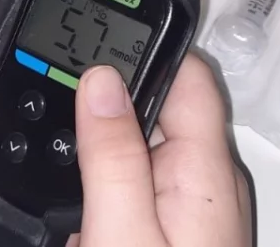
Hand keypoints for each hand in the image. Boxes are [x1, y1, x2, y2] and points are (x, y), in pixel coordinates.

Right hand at [69, 55, 252, 246]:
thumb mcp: (122, 232)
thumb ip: (112, 157)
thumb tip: (101, 81)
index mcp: (205, 169)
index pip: (188, 76)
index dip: (141, 52)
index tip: (90, 50)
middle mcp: (210, 180)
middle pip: (162, 110)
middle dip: (110, 114)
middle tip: (69, 139)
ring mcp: (197, 204)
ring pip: (148, 148)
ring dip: (108, 157)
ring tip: (79, 200)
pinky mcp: (182, 225)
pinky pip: (145, 183)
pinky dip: (113, 189)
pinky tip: (91, 222)